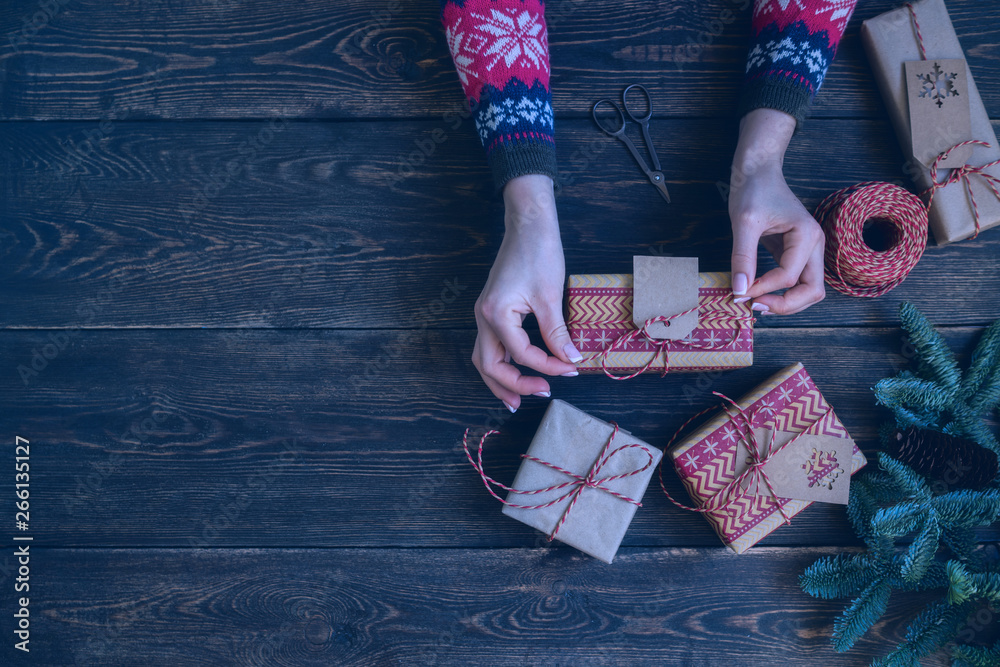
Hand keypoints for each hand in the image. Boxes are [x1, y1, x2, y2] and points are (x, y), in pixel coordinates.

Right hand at [472, 175, 580, 410]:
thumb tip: (571, 360)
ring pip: (485, 357)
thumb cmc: (538, 252)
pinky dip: (503, 361)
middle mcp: (483, 317)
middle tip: (535, 399)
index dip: (548, 367)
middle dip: (510, 386)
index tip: (572, 369)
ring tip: (517, 398)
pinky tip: (518, 369)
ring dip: (500, 379)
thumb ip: (557, 333)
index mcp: (495, 314)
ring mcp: (485, 313)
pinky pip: (492, 344)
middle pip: (488, 365)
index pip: (522, 354)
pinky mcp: (492, 310)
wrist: (528, 224)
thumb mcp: (550, 296)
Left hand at [728, 109, 825, 314]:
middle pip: (812, 291)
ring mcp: (809, 250)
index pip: (789, 276)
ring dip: (786, 303)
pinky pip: (796, 282)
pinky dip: (781, 293)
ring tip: (756, 303)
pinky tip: (758, 293)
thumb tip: (740, 291)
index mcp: (808, 235)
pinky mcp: (796, 253)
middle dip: (785, 305)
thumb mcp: (743, 222)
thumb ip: (743, 256)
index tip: (739, 292)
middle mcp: (815, 245)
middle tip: (753, 306)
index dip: (763, 289)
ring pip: (808, 291)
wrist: (758, 171)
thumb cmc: (753, 190)